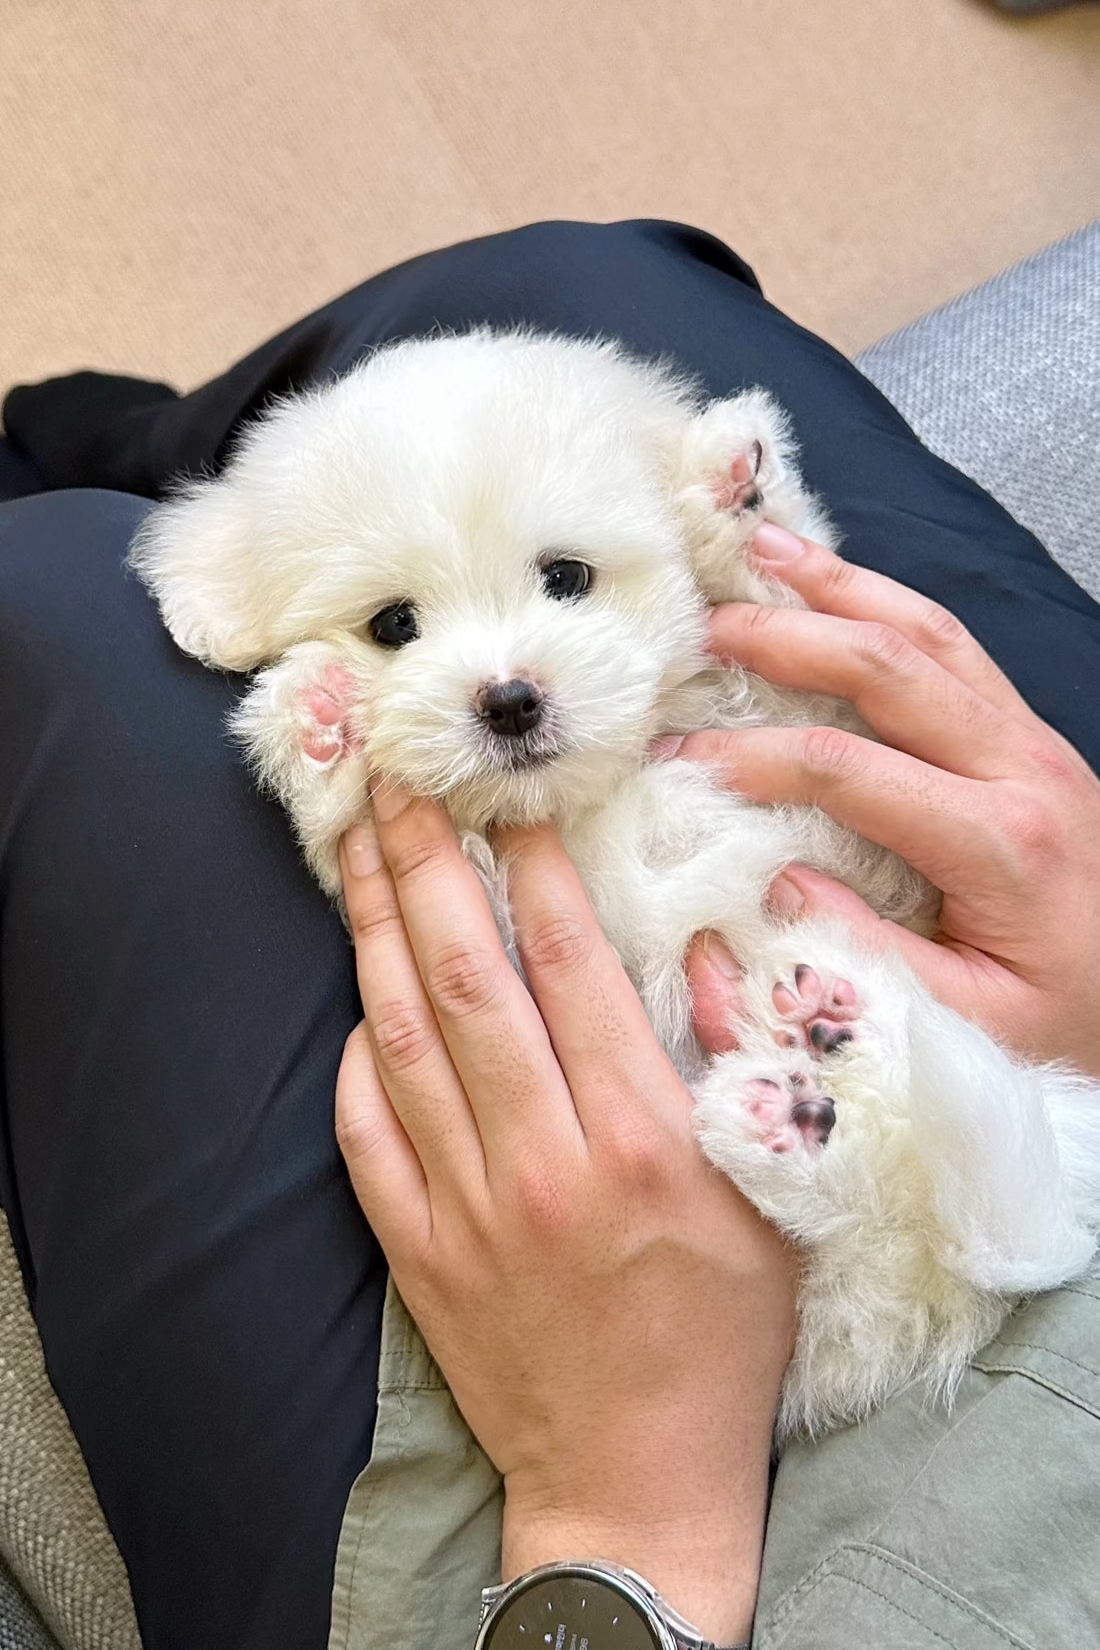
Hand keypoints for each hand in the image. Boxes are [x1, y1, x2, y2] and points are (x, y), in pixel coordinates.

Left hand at [334, 784, 795, 1643]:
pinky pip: (365, 1134)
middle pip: (466, 978)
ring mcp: (466, 1207)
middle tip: (398, 782)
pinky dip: (355, 1059)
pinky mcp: (418, 1251)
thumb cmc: (721, 1336)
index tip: (513, 800)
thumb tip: (703, 951)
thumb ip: (739, 1069)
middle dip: (427, 864)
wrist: (637, 1479)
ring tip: (356, 851)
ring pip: (402, 1038)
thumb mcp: (774, 1202)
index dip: (536, 868)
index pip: (571, 967)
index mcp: (640, 1140)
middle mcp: (542, 1160)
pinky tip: (358, 1000)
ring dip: (375, 933)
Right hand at [682, 524, 1099, 1077]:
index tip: (678, 762)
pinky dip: (888, 605)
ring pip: (930, 632)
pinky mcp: (1032, 741)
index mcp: (1002, 840)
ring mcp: (1034, 742)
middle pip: (890, 666)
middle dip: (788, 636)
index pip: (848, 768)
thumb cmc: (1066, 1020)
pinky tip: (840, 589)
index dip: (751, 758)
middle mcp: (1022, 767)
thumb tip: (765, 880)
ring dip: (843, 586)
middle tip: (706, 626)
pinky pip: (955, 649)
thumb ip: (862, 952)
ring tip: (766, 551)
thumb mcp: (967, 1022)